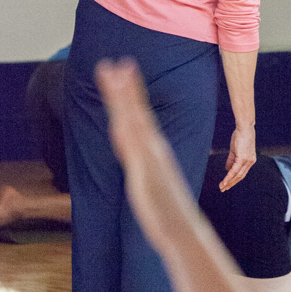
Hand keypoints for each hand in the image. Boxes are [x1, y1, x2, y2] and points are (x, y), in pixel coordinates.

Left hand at [97, 58, 191, 257]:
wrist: (180, 228)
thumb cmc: (166, 209)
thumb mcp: (152, 183)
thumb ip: (145, 167)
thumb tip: (137, 160)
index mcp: (151, 148)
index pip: (139, 114)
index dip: (130, 92)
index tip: (123, 69)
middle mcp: (150, 147)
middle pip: (133, 111)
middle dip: (122, 87)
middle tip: (111, 63)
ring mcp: (148, 157)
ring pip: (132, 121)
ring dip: (122, 98)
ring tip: (111, 76)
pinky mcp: (144, 170)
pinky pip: (134, 144)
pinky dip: (129, 126)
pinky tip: (120, 116)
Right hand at [219, 126, 255, 190]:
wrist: (244, 127)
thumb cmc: (240, 136)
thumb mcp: (235, 150)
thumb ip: (231, 160)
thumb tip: (227, 170)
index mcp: (250, 160)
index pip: (242, 173)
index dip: (235, 179)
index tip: (228, 184)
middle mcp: (250, 162)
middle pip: (240, 176)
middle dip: (231, 184)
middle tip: (223, 189)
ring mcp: (247, 160)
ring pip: (237, 175)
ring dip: (229, 182)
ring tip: (222, 187)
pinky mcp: (242, 158)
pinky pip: (234, 170)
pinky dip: (229, 177)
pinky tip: (224, 181)